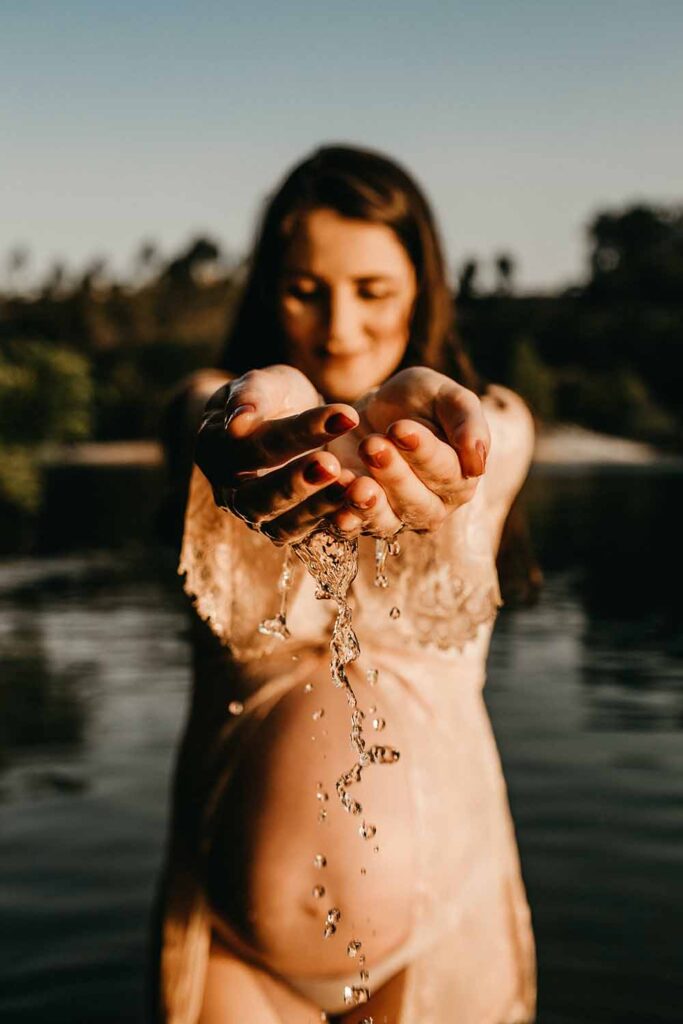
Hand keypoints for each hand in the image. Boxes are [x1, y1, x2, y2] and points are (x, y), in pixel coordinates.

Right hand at [195, 364, 359, 543]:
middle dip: (297, 482)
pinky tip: (357, 505)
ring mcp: (256, 517)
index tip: (345, 415)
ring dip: (316, 508)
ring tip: (350, 487)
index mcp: (215, 449)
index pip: (255, 444)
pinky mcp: (284, 530)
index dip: (299, 431)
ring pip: (281, 525)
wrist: (279, 422)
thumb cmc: (270, 398)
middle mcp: (229, 491)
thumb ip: (251, 396)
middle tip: (334, 464)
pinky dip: (331, 524)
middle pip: (258, 497)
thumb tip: (237, 423)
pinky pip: (306, 537)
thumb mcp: (264, 383)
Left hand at [327, 367, 490, 537]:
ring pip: (386, 522)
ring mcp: (394, 517)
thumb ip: (468, 421)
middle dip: (395, 475)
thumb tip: (478, 463)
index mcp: (460, 479)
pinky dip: (342, 515)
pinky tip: (332, 495)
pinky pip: (351, 526)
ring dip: (369, 505)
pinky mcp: (358, 517)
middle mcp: (431, 507)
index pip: (448, 474)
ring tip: (354, 482)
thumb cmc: (420, 401)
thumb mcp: (447, 397)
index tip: (400, 428)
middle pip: (418, 504)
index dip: (425, 453)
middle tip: (372, 444)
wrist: (374, 407)